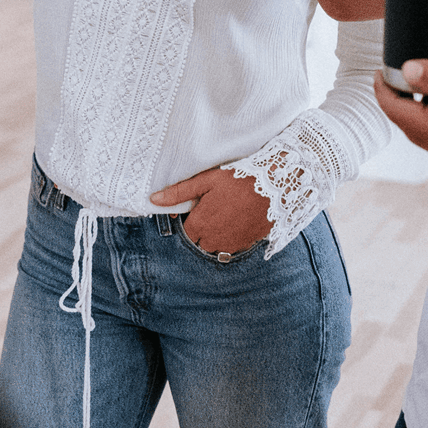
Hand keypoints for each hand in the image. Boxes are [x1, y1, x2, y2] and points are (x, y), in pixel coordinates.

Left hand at [150, 166, 272, 252]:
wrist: (273, 187)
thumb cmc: (236, 181)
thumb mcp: (205, 181)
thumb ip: (178, 193)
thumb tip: (153, 200)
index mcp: (199, 225)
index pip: (185, 233)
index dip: (190, 220)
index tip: (199, 207)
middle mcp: (213, 240)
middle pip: (200, 241)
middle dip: (203, 228)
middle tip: (214, 208)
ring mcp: (230, 245)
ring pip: (216, 245)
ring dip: (217, 234)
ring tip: (226, 213)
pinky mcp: (246, 245)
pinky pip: (232, 246)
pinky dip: (232, 236)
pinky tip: (237, 219)